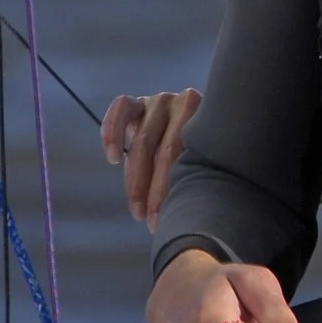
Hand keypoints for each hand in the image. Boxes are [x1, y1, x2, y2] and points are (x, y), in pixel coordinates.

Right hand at [102, 87, 201, 229]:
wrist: (199, 125)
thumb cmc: (207, 155)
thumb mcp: (209, 162)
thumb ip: (203, 174)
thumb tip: (192, 212)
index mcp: (207, 118)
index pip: (187, 155)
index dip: (175, 188)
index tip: (170, 216)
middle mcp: (183, 103)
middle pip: (164, 151)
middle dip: (155, 191)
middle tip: (151, 221)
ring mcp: (159, 100)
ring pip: (142, 140)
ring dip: (135, 180)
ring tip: (137, 209)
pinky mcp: (137, 101)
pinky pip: (120, 110)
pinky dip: (112, 133)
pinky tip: (113, 159)